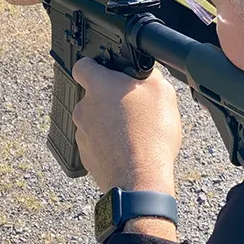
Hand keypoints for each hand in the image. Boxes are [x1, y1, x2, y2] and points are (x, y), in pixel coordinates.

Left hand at [71, 58, 180, 197]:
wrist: (140, 178)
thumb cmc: (150, 134)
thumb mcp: (162, 91)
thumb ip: (147, 76)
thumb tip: (143, 74)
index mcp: (98, 86)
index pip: (83, 65)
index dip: (96, 66)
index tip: (109, 72)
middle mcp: (83, 107)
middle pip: (94, 96)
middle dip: (111, 99)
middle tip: (135, 108)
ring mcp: (82, 133)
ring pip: (96, 121)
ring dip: (110, 123)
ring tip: (135, 132)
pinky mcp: (86, 155)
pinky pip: (97, 143)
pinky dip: (110, 144)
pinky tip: (129, 149)